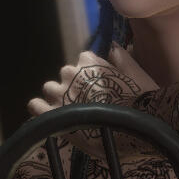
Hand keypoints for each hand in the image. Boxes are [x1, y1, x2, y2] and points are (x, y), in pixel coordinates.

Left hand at [27, 46, 157, 117]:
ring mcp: (60, 94)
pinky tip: (53, 118)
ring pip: (49, 89)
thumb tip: (113, 47)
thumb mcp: (138, 75)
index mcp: (89, 62)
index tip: (99, 87)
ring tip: (73, 113)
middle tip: (88, 104)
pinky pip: (35, 106)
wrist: (138, 130)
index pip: (82, 59)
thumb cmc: (142, 103)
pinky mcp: (54, 114)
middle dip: (73, 85)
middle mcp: (71, 73)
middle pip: (65, 74)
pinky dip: (41, 109)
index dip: (90, 74)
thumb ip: (123, 59)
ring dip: (58, 97)